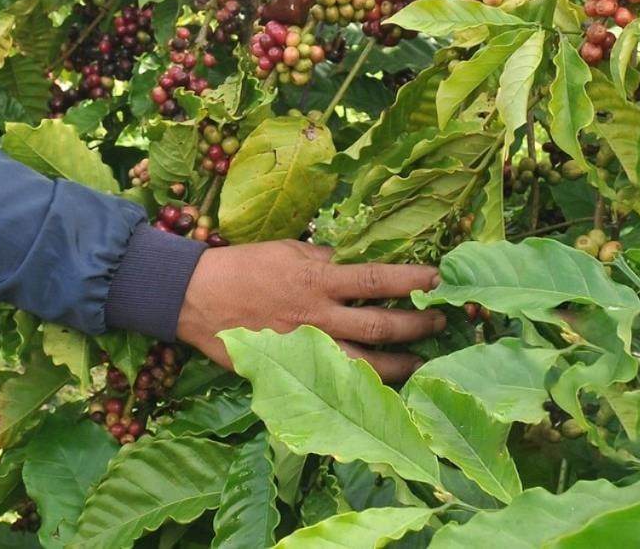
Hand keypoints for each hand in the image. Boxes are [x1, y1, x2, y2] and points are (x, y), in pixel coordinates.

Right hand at [175, 240, 443, 383]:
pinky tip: (383, 389)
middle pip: (382, 326)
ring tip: (424, 364)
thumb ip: (325, 260)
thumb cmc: (245, 266)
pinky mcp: (294, 369)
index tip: (438, 279)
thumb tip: (355, 263)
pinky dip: (364, 387)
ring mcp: (308, 348)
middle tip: (441, 322)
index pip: (378, 279)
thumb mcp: (290, 250)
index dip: (413, 280)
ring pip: (366, 365)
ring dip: (402, 365)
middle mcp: (319, 317)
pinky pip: (337, 382)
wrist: (198, 296)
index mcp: (319, 280)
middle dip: (418, 326)